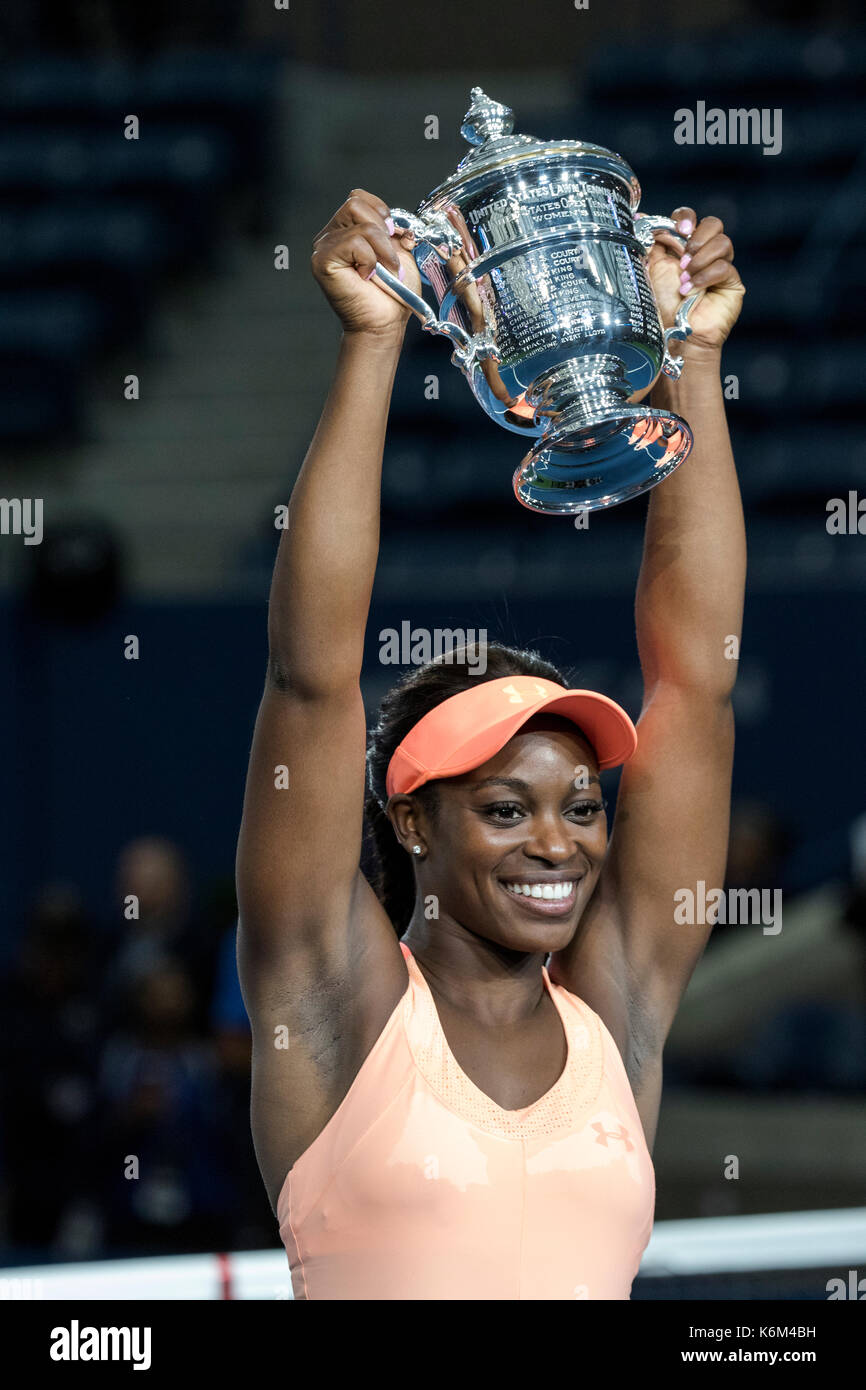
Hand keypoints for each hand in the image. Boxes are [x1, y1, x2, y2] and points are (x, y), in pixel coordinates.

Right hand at [311, 189, 422, 339]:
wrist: (384, 323)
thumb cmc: (391, 294)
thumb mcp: (399, 253)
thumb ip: (394, 231)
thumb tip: (396, 222)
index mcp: (346, 230)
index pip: (359, 198)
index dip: (382, 213)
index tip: (394, 238)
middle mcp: (331, 236)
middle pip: (355, 203)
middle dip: (382, 230)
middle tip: (389, 257)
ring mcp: (324, 247)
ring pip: (359, 222)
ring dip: (381, 247)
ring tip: (383, 270)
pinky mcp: (322, 261)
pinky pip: (354, 242)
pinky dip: (370, 259)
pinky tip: (368, 276)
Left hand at [646, 207, 744, 359]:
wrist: (673, 335)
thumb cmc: (660, 307)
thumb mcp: (649, 268)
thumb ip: (648, 242)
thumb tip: (640, 215)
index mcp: (682, 247)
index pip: (691, 218)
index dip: (686, 216)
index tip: (680, 227)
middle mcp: (703, 254)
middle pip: (714, 224)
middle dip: (698, 236)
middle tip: (684, 255)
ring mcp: (719, 267)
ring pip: (723, 243)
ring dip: (700, 259)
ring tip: (685, 277)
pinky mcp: (731, 283)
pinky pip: (724, 267)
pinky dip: (705, 277)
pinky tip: (691, 290)